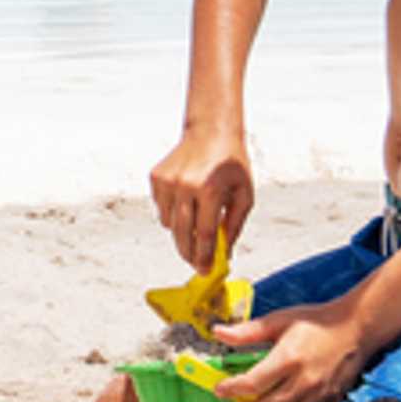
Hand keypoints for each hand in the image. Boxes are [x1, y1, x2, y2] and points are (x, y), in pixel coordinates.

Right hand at [148, 124, 253, 266]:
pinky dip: (172, 212)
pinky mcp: (156, 177)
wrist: (211, 131)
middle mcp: (185, 186)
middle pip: (182, 234)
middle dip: (189, 253)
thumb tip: (223, 253)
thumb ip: (234, 226)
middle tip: (196, 263)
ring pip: (168, 223)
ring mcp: (167, 181)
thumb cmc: (231, 163)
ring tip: (196, 220)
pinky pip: (161, 207)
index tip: (204, 270)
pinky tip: (186, 200)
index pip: (204, 234)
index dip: (204, 257)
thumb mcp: (244, 194)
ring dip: (181, 230)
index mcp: (209, 190)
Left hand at [207, 297, 369, 401]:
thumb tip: (217, 332)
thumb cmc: (316, 322)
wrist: (357, 328)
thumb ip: (248, 331)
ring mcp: (318, 398)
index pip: (254, 383)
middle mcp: (304, 382)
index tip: (219, 390)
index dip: (232, 389)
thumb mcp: (280, 320)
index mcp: (289, 358)